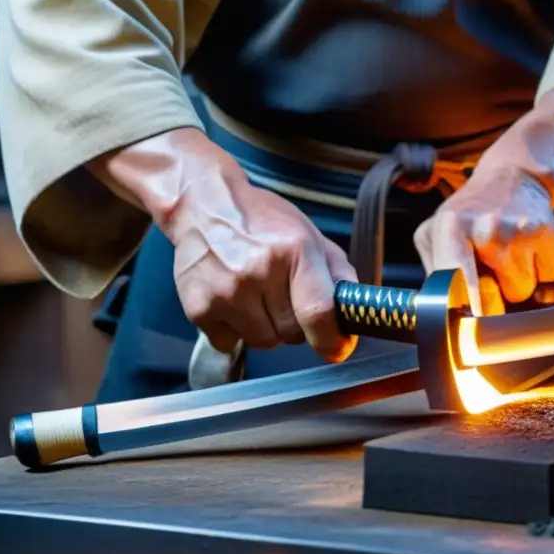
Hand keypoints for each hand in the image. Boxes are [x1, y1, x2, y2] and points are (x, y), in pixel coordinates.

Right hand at [168, 169, 358, 359]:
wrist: (204, 205)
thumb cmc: (262, 221)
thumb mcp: (309, 236)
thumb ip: (338, 273)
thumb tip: (355, 312)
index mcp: (296, 251)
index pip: (318, 313)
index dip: (331, 339)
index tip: (335, 348)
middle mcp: (261, 270)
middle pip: (292, 333)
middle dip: (295, 325)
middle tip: (282, 298)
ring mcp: (227, 290)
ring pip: (263, 342)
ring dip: (265, 328)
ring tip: (256, 297)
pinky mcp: (198, 306)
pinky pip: (229, 343)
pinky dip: (233, 330)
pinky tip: (230, 300)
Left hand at [414, 164, 553, 315]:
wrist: (514, 175)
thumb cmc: (471, 213)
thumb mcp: (437, 233)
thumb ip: (435, 271)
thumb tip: (442, 312)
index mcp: (450, 229)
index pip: (452, 285)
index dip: (461, 313)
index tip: (466, 331)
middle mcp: (484, 229)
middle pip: (491, 301)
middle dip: (490, 300)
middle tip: (488, 275)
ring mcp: (518, 231)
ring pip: (521, 292)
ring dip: (516, 282)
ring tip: (509, 253)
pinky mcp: (547, 233)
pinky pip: (548, 277)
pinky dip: (542, 270)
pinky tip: (530, 247)